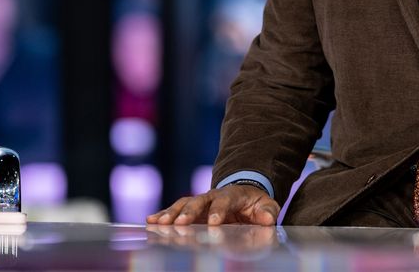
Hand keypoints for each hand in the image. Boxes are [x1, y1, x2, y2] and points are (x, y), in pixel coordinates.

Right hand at [147, 184, 279, 225]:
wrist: (244, 195)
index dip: (218, 211)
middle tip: (180, 223)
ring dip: (171, 213)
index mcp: (232, 194)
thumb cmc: (255, 204)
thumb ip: (267, 211)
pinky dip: (163, 214)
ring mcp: (200, 202)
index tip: (213, 222)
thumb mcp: (266, 205)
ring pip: (183, 204)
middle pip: (199, 201)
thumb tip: (268, 219)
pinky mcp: (191, 210)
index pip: (224, 201)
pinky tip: (150, 221)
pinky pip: (175, 210)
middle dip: (189, 212)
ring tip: (159, 223)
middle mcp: (213, 196)